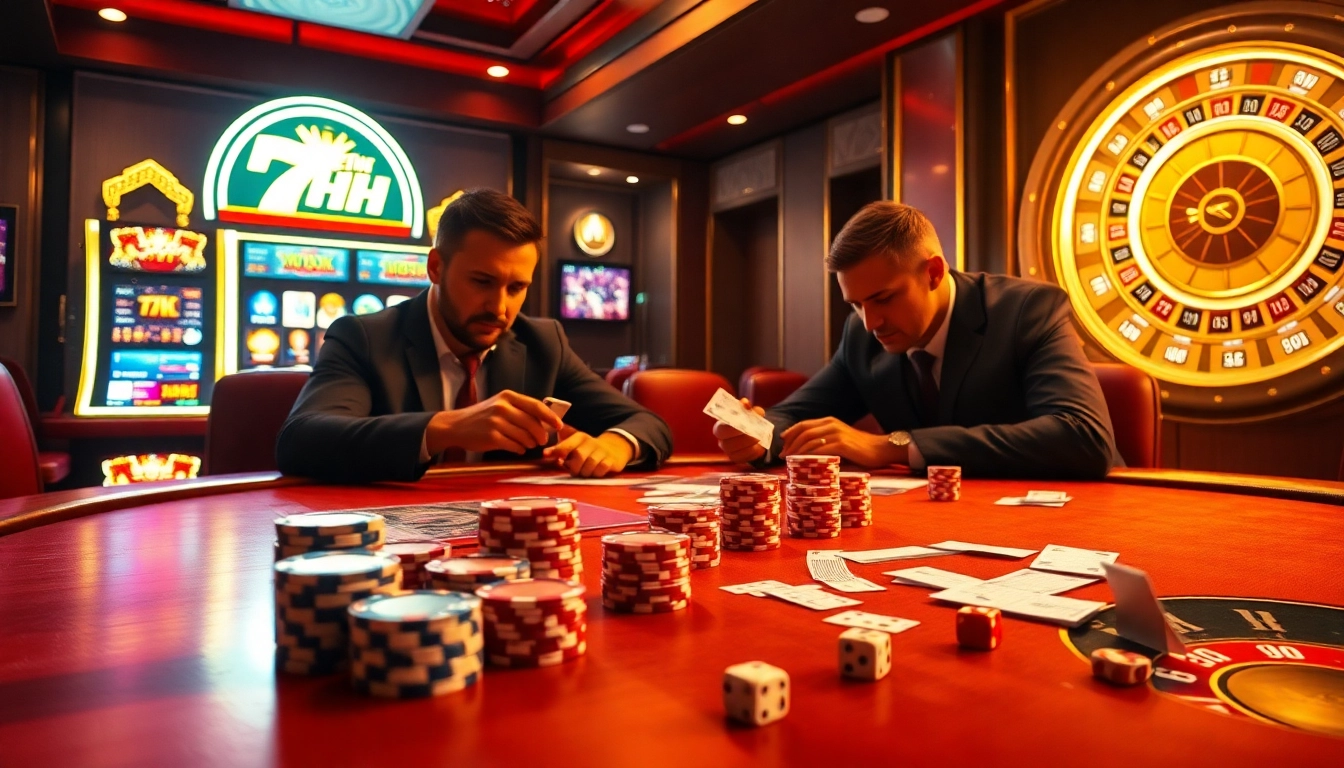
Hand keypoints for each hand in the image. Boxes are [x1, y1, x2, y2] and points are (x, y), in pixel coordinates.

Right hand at [426, 390, 563, 454]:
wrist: (456, 426)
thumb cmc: (482, 416)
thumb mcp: (500, 404)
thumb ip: (520, 409)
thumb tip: (546, 420)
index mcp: (507, 396)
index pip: (536, 406)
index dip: (550, 417)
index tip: (559, 426)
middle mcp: (502, 407)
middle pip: (533, 423)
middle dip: (541, 434)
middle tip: (542, 440)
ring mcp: (496, 422)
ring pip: (525, 436)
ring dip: (530, 443)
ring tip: (528, 444)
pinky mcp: (491, 437)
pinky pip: (515, 446)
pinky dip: (520, 449)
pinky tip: (518, 448)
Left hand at [543, 427, 633, 477]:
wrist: (615, 448)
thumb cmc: (588, 449)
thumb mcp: (575, 445)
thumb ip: (560, 449)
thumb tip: (545, 454)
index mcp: (580, 437)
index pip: (567, 444)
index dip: (556, 450)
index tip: (545, 455)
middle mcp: (591, 442)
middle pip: (579, 456)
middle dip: (575, 467)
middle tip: (575, 471)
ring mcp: (602, 451)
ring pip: (590, 465)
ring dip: (585, 472)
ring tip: (585, 472)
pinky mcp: (611, 460)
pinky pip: (601, 470)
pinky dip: (596, 474)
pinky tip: (595, 472)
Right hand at [713, 397, 767, 464]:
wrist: (754, 431)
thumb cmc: (747, 419)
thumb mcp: (749, 411)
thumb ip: (747, 407)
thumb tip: (744, 403)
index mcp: (720, 427)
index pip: (720, 430)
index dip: (731, 429)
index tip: (743, 425)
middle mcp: (722, 441)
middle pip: (728, 444)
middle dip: (743, 439)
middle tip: (756, 435)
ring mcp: (729, 452)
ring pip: (736, 453)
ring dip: (749, 446)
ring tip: (760, 440)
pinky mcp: (737, 459)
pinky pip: (744, 459)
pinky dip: (754, 453)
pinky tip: (761, 447)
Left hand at [779, 417, 905, 467]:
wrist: (880, 449)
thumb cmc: (859, 448)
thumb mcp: (839, 438)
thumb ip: (825, 439)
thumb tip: (806, 449)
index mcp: (829, 421)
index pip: (803, 424)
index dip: (790, 433)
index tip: (781, 443)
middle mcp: (831, 424)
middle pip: (803, 432)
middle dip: (790, 443)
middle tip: (782, 455)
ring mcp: (836, 434)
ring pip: (809, 440)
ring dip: (796, 450)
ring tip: (789, 460)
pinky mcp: (842, 444)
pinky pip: (820, 449)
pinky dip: (808, 455)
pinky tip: (802, 462)